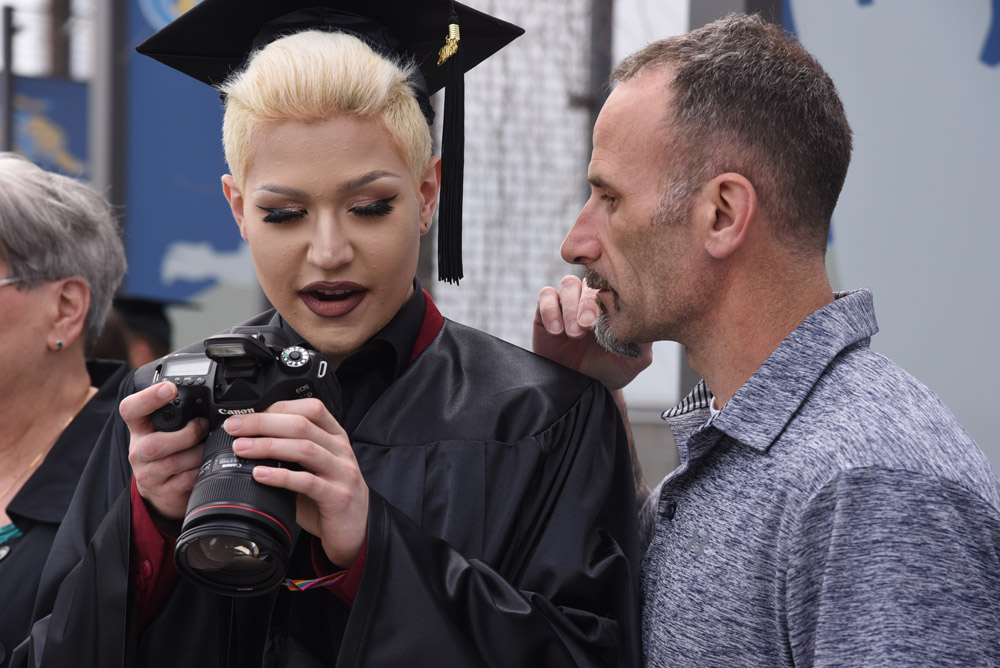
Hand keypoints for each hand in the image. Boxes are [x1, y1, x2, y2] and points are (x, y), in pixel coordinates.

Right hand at [124, 381, 208, 520]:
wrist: (162, 492)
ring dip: (197, 454)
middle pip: (153, 444)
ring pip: (172, 463)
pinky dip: (200, 471)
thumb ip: (178, 415)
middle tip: (203, 427)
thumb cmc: (168, 452)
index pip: (131, 409)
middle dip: (186, 435)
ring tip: (208, 447)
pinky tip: (205, 465)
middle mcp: (139, 451)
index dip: (148, 398)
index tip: (169, 388)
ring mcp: (148, 474)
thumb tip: (207, 399)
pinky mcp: (163, 492)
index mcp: (139, 428)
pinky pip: (185, 480)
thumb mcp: (166, 430)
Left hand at [224, 398, 367, 567]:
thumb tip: (248, 441)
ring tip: (242, 449)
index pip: (309, 408)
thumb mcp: (313, 468)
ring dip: (268, 446)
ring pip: (304, 448)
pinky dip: (281, 476)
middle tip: (234, 428)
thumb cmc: (329, 498)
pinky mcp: (339, 496)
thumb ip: (291, 453)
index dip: (276, 407)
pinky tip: (261, 475)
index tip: (247, 416)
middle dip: (263, 423)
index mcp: (335, 437)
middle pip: (301, 424)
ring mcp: (342, 472)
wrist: (357, 531)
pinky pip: (308, 482)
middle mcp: (341, 450)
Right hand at [533, 275, 651, 389]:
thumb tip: (646, 319)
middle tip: (587, 325)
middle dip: (587, 303)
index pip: (613, 283)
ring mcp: (569, 303)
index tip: (609, 314)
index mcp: (614, 303)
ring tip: (573, 333)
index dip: (611, 293)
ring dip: (570, 307)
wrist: (585, 386)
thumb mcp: (636, 358)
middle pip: (589, 283)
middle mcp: (592, 299)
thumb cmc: (612, 369)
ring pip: (568, 284)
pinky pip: (545, 296)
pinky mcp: (546, 313)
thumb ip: (644, 339)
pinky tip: (557, 331)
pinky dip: (550, 310)